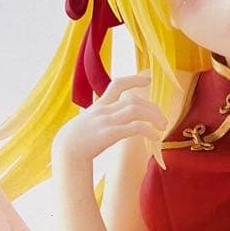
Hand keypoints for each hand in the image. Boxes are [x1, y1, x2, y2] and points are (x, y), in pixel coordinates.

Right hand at [52, 70, 167, 163]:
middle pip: (133, 100)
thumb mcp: (88, 122)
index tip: (148, 79)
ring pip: (136, 110)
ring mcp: (106, 121)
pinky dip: (148, 130)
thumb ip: (101, 117)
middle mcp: (104, 110)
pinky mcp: (109, 134)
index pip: (117, 85)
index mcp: (100, 106)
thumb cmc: (77, 140)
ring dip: (153, 117)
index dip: (134, 80)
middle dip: (152, 107)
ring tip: (163, 127)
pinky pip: (134, 128)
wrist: (66, 151)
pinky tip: (155, 137)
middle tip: (163, 119)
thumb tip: (113, 119)